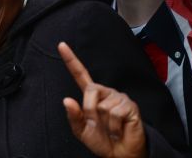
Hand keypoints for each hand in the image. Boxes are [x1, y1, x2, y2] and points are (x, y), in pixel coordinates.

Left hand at [58, 42, 146, 157]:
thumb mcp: (82, 131)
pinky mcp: (130, 105)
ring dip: (104, 123)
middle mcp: (105, 92)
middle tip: (99, 125)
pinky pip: (115, 113)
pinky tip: (119, 130)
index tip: (61, 45)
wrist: (120, 155)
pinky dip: (114, 127)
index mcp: (92, 96)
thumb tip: (67, 100)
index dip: (71, 59)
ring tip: (111, 128)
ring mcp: (118, 97)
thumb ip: (74, 116)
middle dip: (90, 112)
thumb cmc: (102, 141)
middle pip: (90, 92)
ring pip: (102, 106)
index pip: (80, 74)